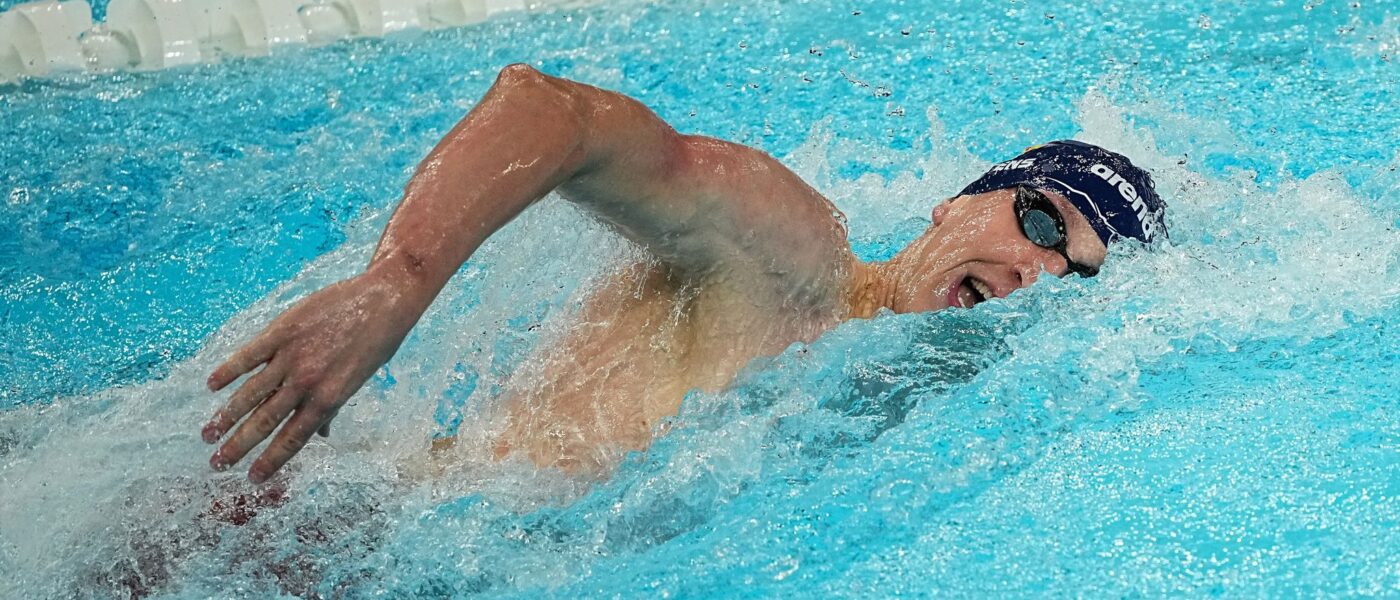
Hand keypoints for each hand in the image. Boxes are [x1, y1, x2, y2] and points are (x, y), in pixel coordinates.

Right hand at [202, 268, 423, 482]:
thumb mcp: (359, 380)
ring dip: (226, 416)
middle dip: (239, 446)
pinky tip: (211, 386)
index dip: (271, 461)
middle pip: (265, 422)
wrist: (383, 300)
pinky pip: (249, 355)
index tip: (253, 478)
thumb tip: (323, 435)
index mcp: (328, 399)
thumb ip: (335, 407)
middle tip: (217, 464)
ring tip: (207, 434)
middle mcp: (307, 383)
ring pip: (251, 393)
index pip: (293, 439)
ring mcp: (292, 356)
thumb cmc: (375, 342)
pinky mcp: (282, 330)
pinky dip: (228, 370)